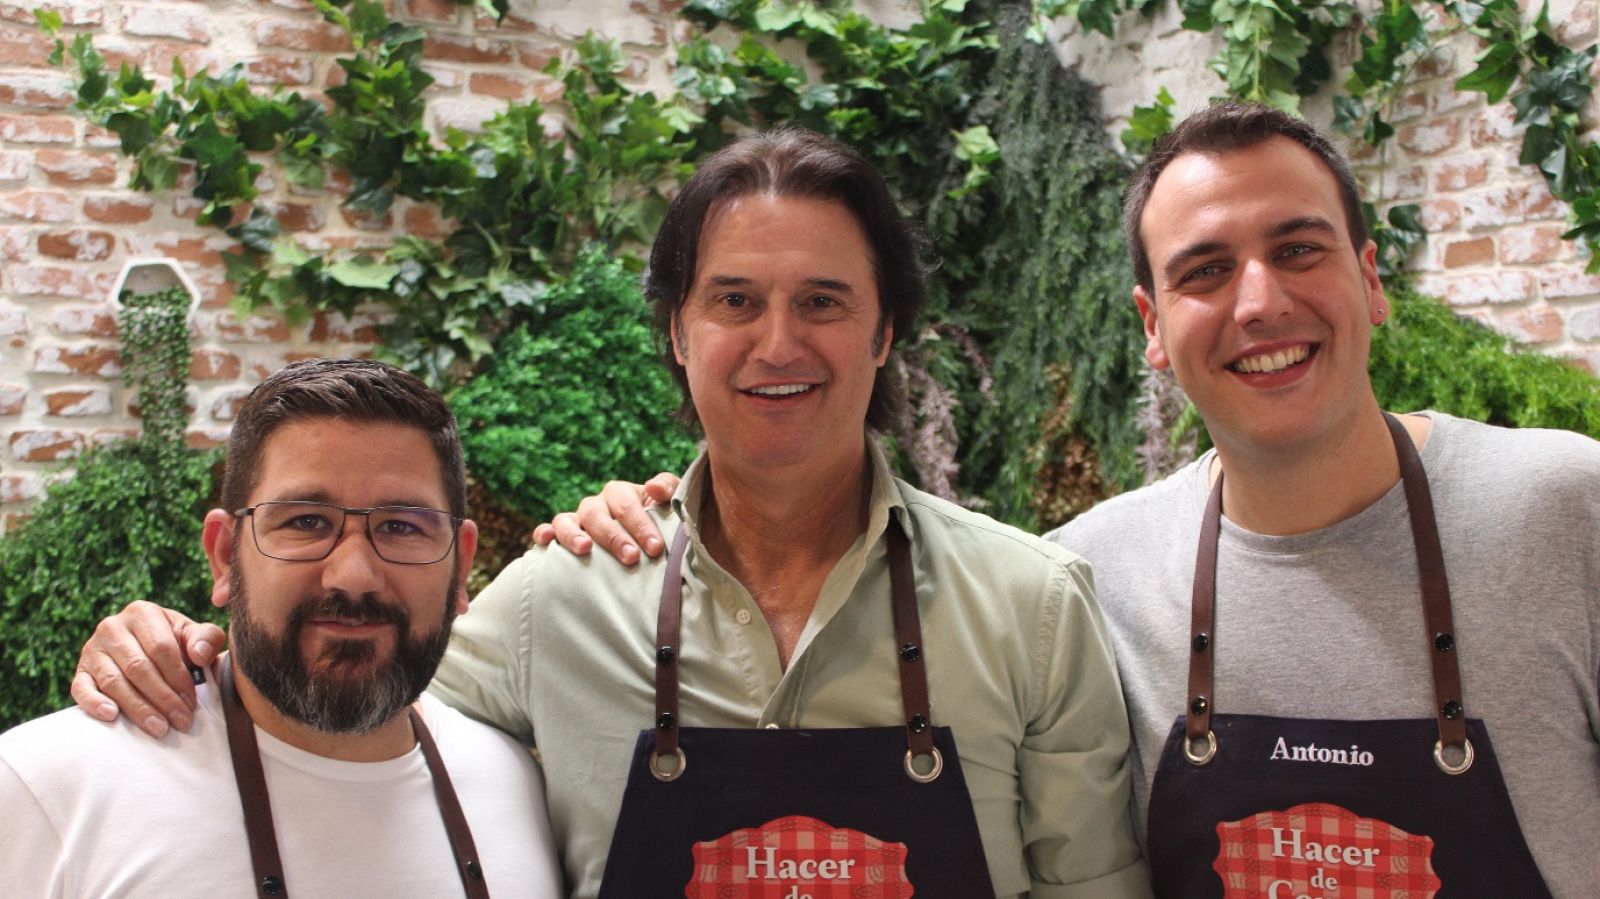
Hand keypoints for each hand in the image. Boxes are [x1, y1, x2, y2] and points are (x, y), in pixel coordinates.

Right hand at [71, 600, 225, 736]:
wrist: (146, 648)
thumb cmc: (176, 643)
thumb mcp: (194, 636)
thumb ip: (206, 639)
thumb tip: (200, 654)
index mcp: (142, 613)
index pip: (161, 648)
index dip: (178, 678)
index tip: (192, 703)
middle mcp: (112, 626)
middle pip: (138, 667)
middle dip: (162, 698)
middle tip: (180, 722)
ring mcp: (92, 648)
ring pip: (114, 681)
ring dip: (137, 708)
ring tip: (159, 728)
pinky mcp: (80, 670)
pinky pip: (81, 688)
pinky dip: (94, 702)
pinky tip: (112, 716)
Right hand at [531, 472, 678, 564]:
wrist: (647, 545)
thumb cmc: (660, 524)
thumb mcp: (670, 504)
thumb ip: (669, 489)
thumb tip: (654, 489)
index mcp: (621, 494)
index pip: (626, 504)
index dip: (640, 525)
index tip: (655, 548)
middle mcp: (596, 505)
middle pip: (597, 514)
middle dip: (614, 536)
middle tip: (631, 557)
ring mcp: (577, 520)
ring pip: (567, 520)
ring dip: (573, 534)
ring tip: (584, 549)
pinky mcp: (562, 536)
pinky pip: (548, 531)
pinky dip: (543, 533)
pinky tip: (545, 542)